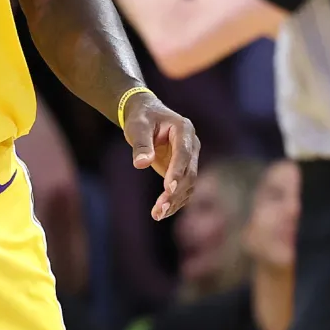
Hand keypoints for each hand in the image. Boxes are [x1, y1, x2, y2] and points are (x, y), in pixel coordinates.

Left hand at [122, 90, 200, 219]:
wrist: (147, 115)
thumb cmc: (141, 118)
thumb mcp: (137, 127)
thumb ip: (141, 144)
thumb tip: (141, 164)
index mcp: (183, 129)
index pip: (184, 153)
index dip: (177, 171)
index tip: (167, 189)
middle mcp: (192, 144)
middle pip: (189, 172)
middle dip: (175, 192)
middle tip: (159, 209)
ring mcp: (190, 158)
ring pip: (188, 184)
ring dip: (175, 201)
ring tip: (157, 214)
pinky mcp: (184, 169)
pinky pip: (183, 188)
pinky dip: (174, 201)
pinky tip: (161, 212)